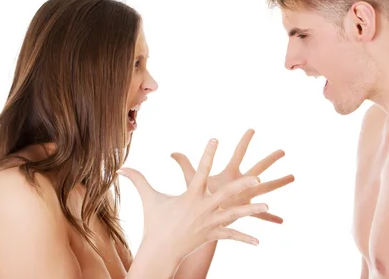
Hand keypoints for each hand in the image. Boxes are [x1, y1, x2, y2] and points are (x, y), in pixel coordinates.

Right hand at [118, 139, 266, 264]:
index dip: (207, 154)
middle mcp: (202, 207)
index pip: (199, 170)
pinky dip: (244, 238)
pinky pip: (231, 236)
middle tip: (257, 177)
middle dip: (242, 185)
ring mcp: (209, 222)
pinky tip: (259, 241)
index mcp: (190, 195)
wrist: (160, 250)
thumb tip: (121, 169)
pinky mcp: (212, 234)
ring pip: (234, 215)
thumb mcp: (148, 199)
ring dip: (251, 211)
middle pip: (225, 193)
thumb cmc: (155, 222)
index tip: (214, 139)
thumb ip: (138, 180)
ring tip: (267, 205)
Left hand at [171, 129, 293, 224]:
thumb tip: (171, 152)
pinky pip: (260, 217)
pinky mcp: (245, 212)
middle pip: (258, 167)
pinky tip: (282, 221)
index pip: (238, 154)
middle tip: (282, 150)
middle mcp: (240, 183)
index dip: (244, 141)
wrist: (200, 220)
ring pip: (266, 188)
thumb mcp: (192, 179)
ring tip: (293, 176)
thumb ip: (184, 165)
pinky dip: (271, 219)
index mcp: (230, 174)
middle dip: (270, 159)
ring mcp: (245, 197)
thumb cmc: (197, 199)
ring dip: (279, 183)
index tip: (252, 128)